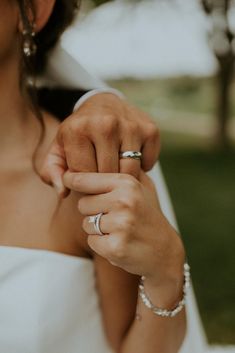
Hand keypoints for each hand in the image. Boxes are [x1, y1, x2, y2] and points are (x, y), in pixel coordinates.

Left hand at [40, 93, 159, 196]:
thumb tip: (63, 192)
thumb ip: (52, 172)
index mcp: (78, 130)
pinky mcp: (150, 129)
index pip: (84, 176)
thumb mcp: (59, 150)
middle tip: (101, 182)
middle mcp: (105, 124)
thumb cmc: (79, 133)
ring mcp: (130, 126)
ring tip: (115, 174)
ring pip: (129, 172)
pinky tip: (130, 161)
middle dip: (103, 184)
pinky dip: (141, 168)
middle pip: (108, 175)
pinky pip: (148, 163)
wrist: (103, 104)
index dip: (84, 186)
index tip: (84, 182)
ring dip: (123, 178)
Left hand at [63, 170, 184, 288]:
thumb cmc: (148, 214)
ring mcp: (121, 225)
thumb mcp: (142, 187)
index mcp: (127, 183)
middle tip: (114, 217)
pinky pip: (92, 242)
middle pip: (83, 204)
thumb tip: (92, 154)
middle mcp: (124, 201)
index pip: (85, 179)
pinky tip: (119, 243)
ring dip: (97, 229)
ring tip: (119, 230)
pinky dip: (102, 245)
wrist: (164, 251)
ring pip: (86, 224)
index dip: (72, 179)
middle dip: (93, 211)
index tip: (66, 178)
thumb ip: (123, 170)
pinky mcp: (116, 247)